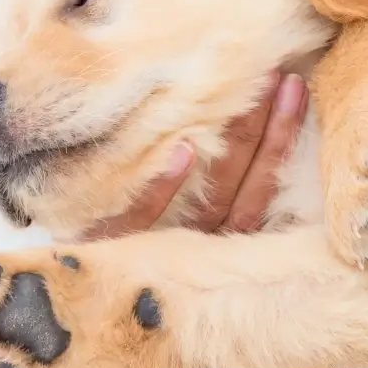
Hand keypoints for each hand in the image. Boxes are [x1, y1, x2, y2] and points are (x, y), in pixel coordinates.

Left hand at [77, 72, 306, 240]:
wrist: (72, 293)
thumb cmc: (136, 243)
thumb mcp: (181, 216)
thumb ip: (214, 180)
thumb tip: (244, 113)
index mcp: (223, 237)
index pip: (265, 185)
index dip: (282, 138)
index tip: (294, 86)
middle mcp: (203, 246)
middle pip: (248, 185)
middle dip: (269, 129)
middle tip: (282, 75)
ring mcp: (165, 249)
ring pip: (211, 198)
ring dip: (235, 146)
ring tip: (246, 94)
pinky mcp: (117, 247)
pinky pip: (144, 218)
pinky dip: (164, 187)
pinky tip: (181, 150)